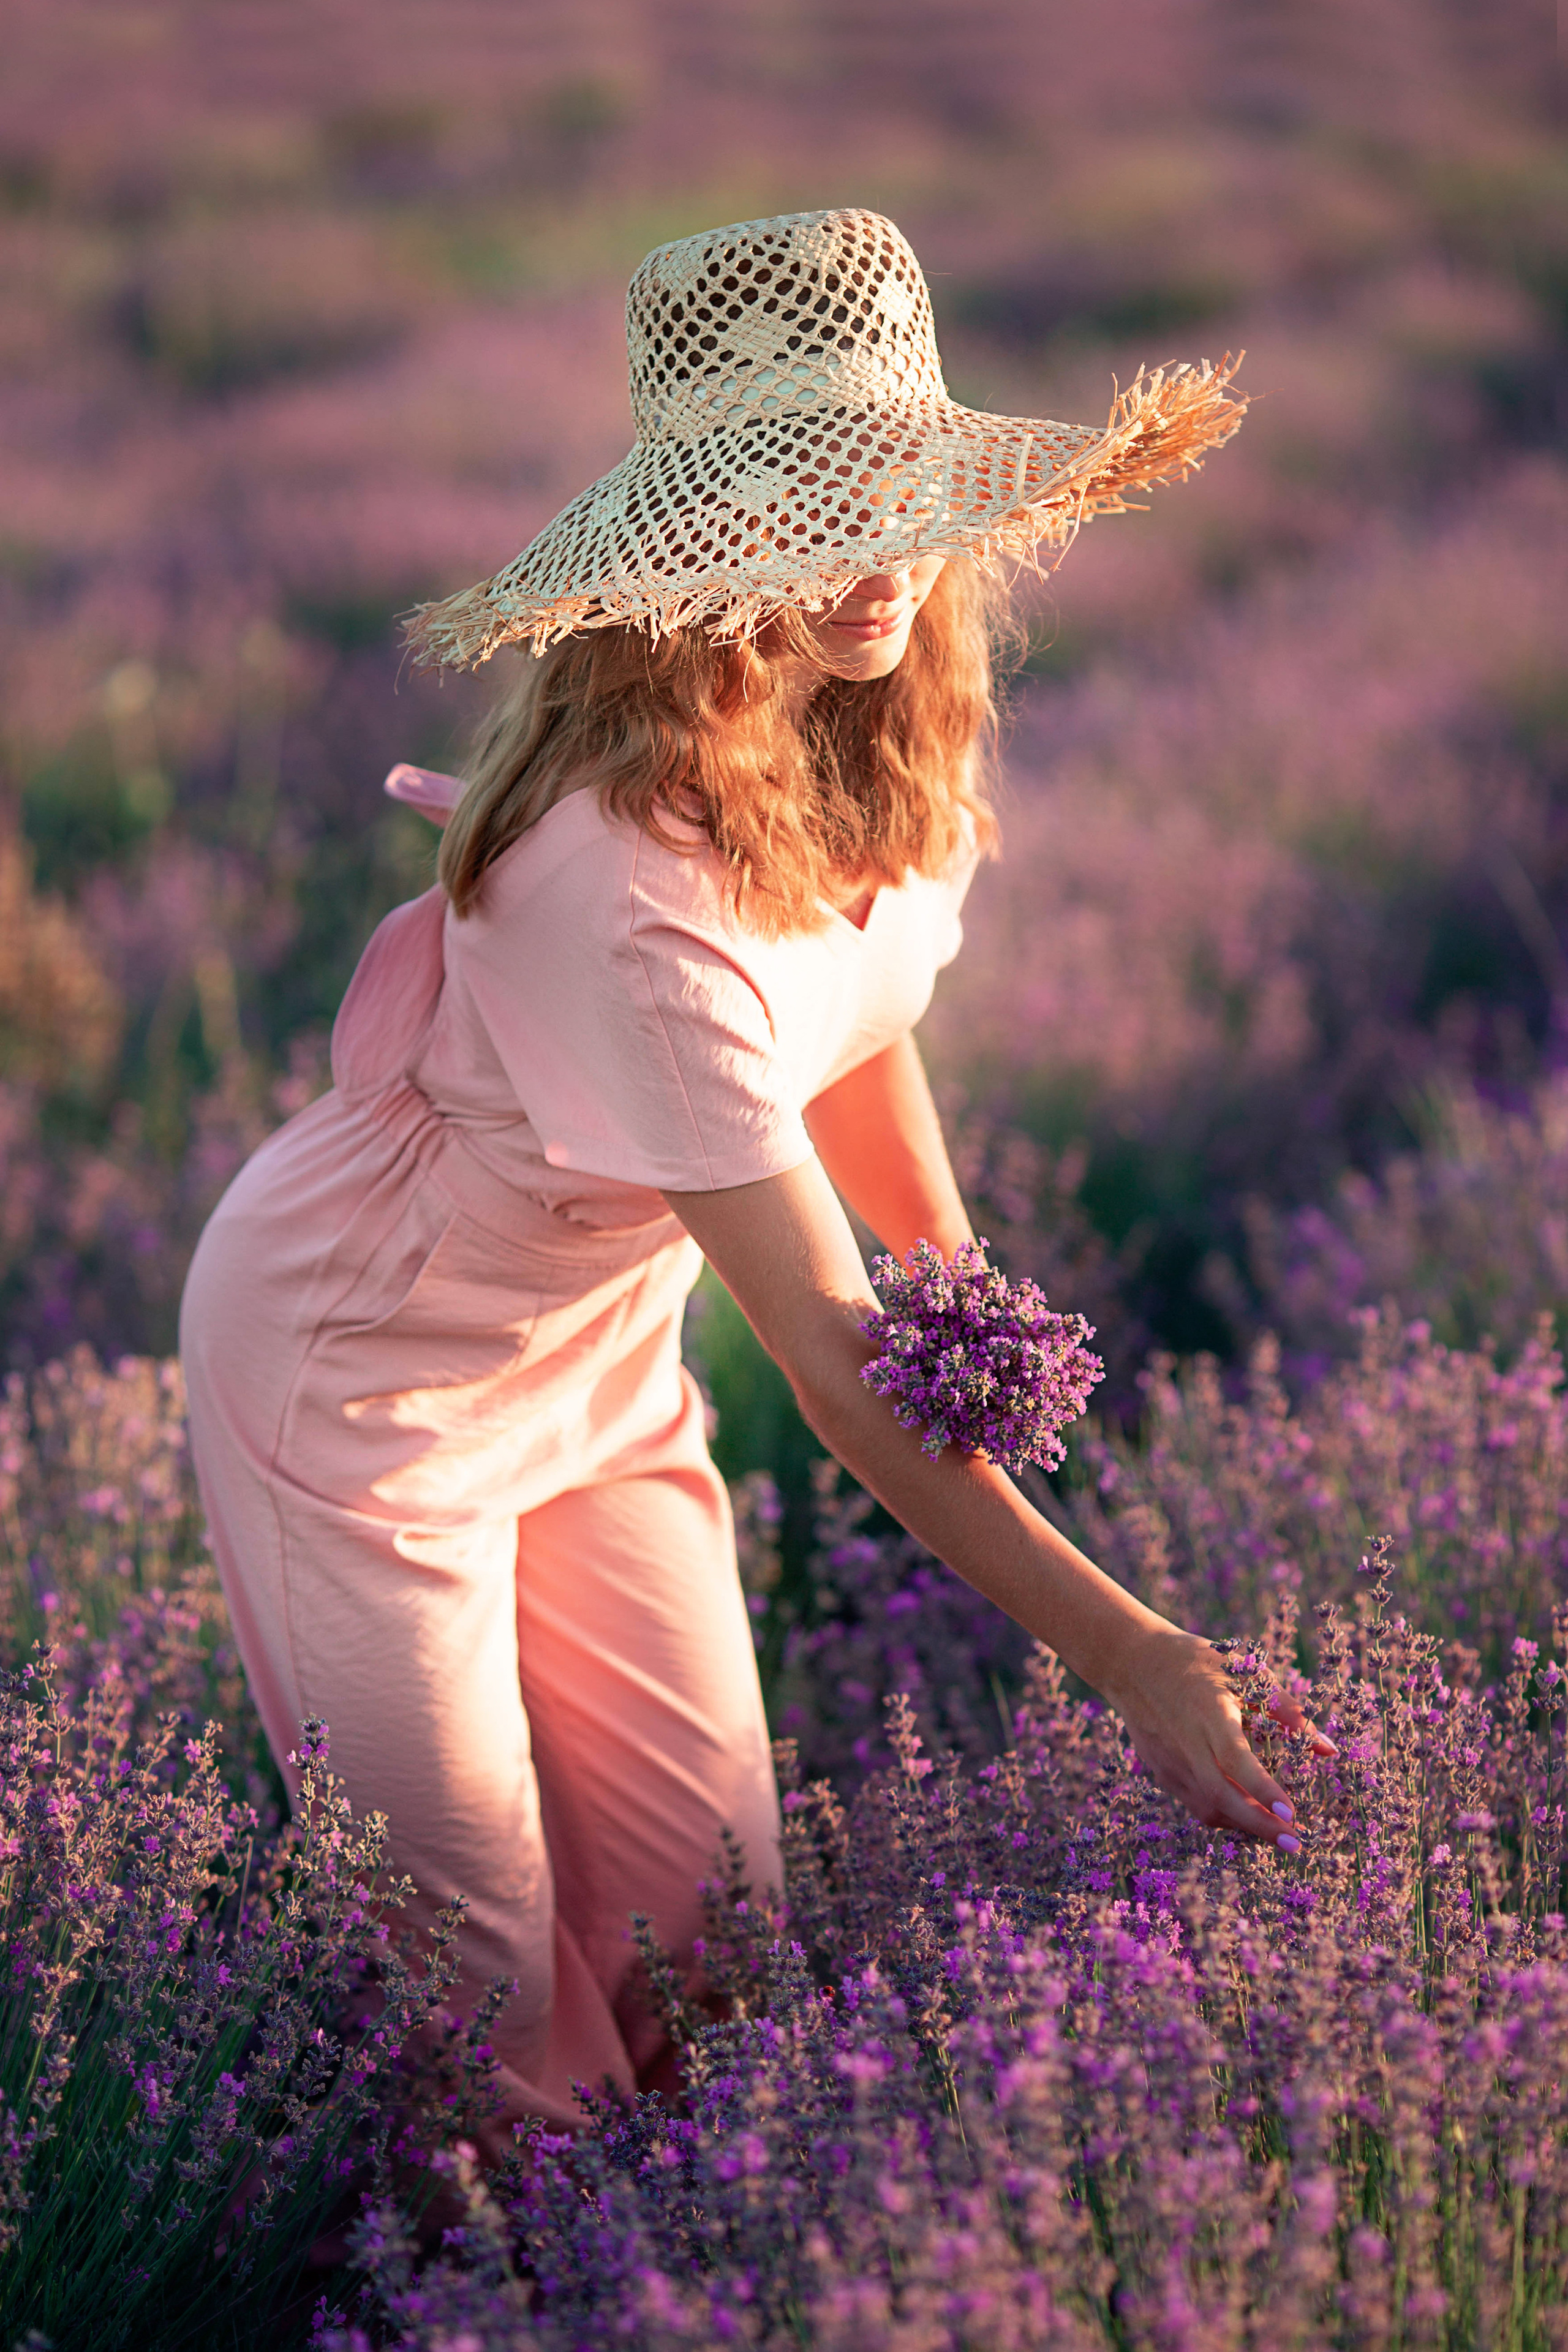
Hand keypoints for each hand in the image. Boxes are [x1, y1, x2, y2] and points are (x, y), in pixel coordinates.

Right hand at [1100, 1623, 1335, 1849]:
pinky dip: (1223, 1814)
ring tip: (1278, 1832)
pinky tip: (1246, 1813)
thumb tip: (1328, 1750)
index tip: (1292, 1814)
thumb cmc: (1196, 1661)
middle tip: (1295, 1845)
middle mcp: (1186, 1743)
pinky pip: (1195, 1803)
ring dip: (1244, 1825)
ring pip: (1208, 1808)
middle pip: (1221, 1796)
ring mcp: (1169, 1762)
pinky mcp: (1161, 1771)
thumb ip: (1287, 1711)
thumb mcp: (1245, 1671)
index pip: (1236, 1759)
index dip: (1263, 1789)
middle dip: (1260, 1826)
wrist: (1131, 1661)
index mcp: (1208, 1713)